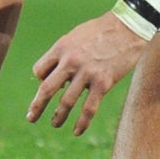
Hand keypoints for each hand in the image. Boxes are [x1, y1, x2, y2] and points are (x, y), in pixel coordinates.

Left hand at [27, 10, 147, 135]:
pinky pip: (89, 108)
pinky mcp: (103, 83)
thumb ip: (65, 53)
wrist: (129, 27)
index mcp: (61, 48)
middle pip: (46, 89)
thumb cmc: (102, 30)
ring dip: (58, 116)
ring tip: (55, 123)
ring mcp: (87, 73)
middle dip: (37, 106)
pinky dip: (81, 123)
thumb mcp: (76, 35)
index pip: (39, 71)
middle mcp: (71, 61)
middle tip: (31, 117)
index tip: (47, 85)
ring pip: (66, 102)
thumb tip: (56, 73)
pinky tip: (77, 131)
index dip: (41, 80)